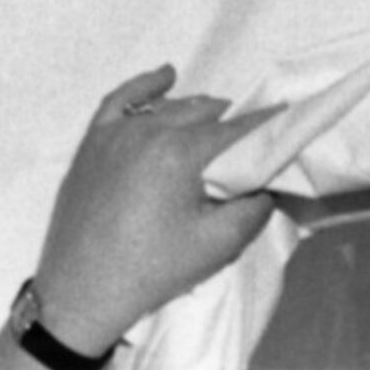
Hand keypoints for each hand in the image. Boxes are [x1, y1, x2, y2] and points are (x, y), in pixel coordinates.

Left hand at [29, 66, 279, 351]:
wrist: (80, 293)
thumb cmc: (151, 273)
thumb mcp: (217, 247)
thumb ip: (253, 209)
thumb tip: (269, 183)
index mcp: (179, 153)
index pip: (236, 129)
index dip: (266, 125)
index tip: (288, 121)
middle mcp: (146, 131)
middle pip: (204, 112)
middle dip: (232, 122)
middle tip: (251, 143)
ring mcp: (114, 133)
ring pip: (168, 106)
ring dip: (198, 111)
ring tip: (218, 126)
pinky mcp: (92, 143)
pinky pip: (120, 100)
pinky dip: (146, 86)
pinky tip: (166, 76)